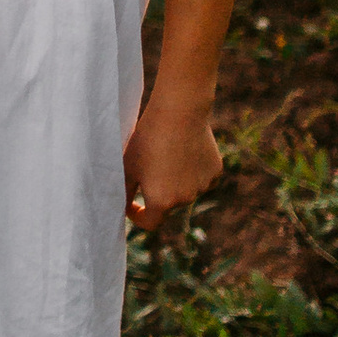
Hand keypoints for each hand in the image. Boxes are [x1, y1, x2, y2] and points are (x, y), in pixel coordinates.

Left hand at [124, 96, 220, 228]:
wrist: (179, 112)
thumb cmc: (147, 139)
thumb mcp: (127, 166)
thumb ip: (124, 192)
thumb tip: (122, 207)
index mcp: (162, 202)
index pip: (150, 223)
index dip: (138, 216)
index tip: (132, 204)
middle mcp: (185, 200)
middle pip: (168, 203)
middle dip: (157, 191)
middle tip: (148, 166)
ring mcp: (203, 186)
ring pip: (186, 189)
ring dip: (176, 180)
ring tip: (167, 152)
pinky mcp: (215, 171)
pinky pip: (201, 177)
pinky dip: (193, 170)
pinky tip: (185, 149)